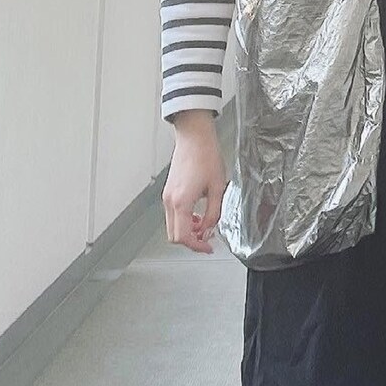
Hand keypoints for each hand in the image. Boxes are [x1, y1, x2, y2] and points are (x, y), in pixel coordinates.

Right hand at [162, 111, 226, 255]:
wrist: (194, 138)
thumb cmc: (205, 156)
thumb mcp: (218, 188)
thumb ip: (214, 213)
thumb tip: (210, 227)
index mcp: (181, 202)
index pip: (184, 237)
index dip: (197, 246)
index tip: (208, 248)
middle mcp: (170, 201)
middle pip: (174, 235)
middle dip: (191, 240)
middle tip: (207, 238)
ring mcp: (167, 196)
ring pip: (173, 225)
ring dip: (188, 229)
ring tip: (205, 224)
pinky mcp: (169, 192)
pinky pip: (173, 214)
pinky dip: (184, 220)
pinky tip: (197, 214)